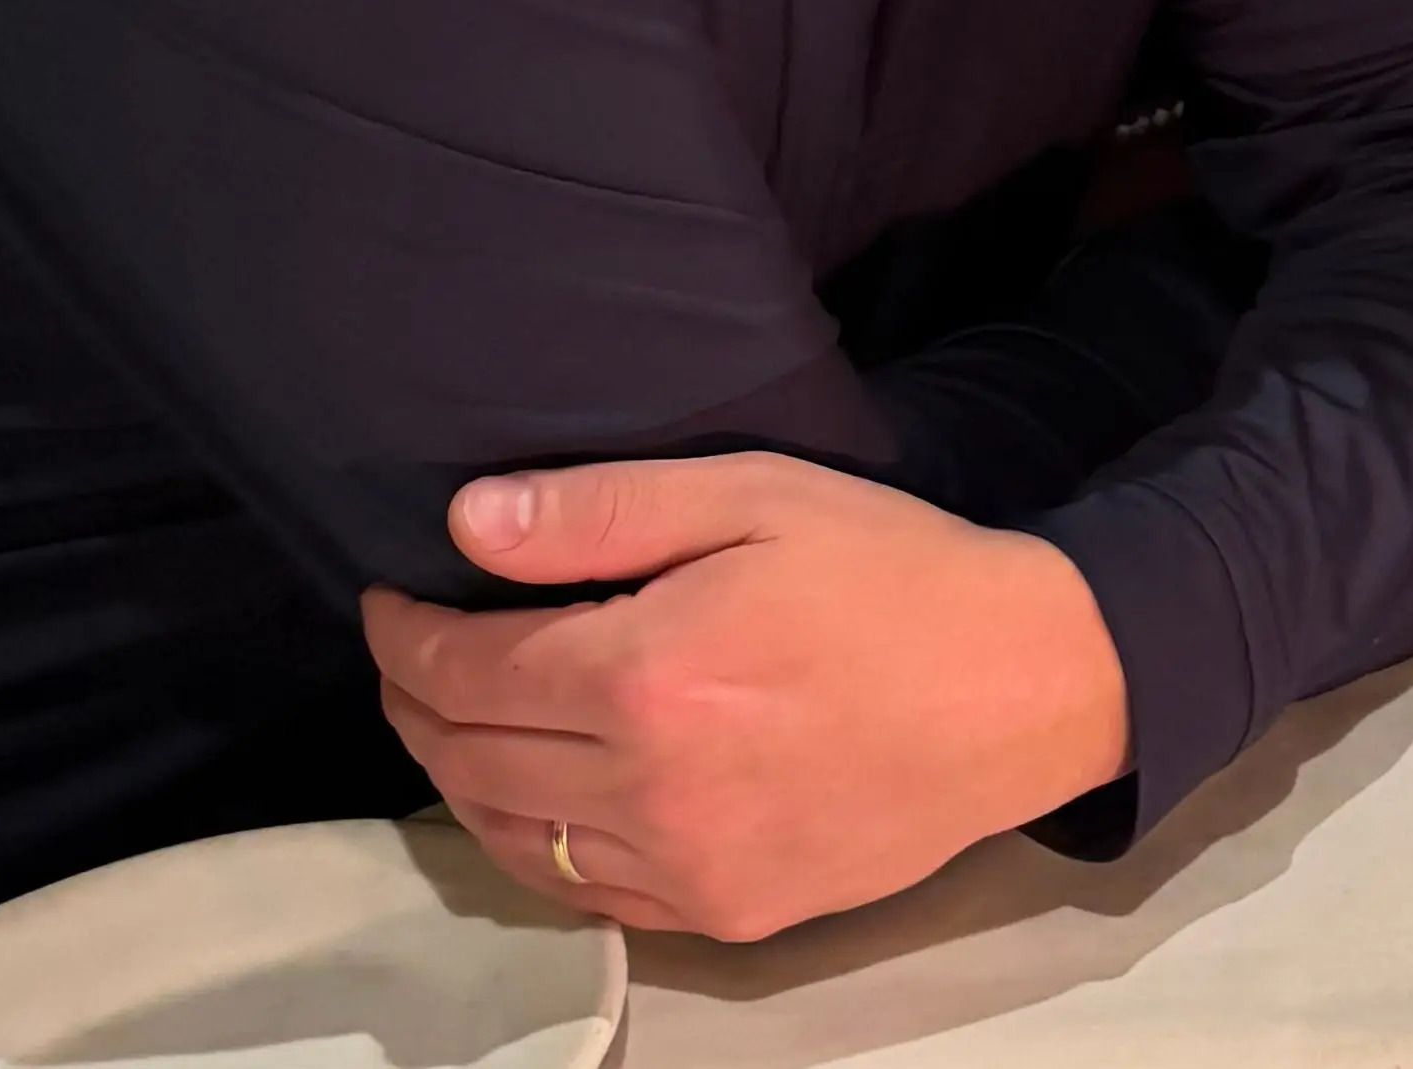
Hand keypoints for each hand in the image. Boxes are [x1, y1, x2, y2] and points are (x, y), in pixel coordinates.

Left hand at [363, 452, 1132, 943]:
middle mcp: (647, 791)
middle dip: (415, 702)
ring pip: (514, 840)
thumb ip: (603, 511)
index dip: (403, 636)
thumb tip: (467, 525)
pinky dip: (535, 846)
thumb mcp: (754, 496)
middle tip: (409, 652)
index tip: (388, 599)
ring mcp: (687, 868)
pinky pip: (587, 896)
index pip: (462, 674)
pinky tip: (539, 798)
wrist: (1024, 688)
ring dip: (460, 777)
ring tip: (455, 721)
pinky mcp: (727, 914)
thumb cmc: (893, 572)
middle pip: (470, 759)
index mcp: (644, 678)